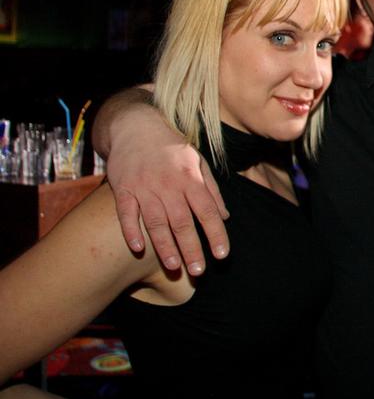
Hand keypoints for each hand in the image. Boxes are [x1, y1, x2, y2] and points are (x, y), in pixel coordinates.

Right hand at [106, 100, 228, 274]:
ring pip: (155, 221)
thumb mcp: (198, 162)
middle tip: (198, 272)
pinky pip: (126, 213)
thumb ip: (211, 190)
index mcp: (190, 178)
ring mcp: (144, 187)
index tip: (222, 254)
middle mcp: (168, 184)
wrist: (136, 126)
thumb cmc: (172, 148)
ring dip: (164, 246)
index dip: (216, 233)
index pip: (207, 210)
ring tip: (174, 268)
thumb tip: (224, 216)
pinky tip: (137, 249)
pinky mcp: (123, 188)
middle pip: (182, 221)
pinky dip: (131, 231)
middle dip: (191, 248)